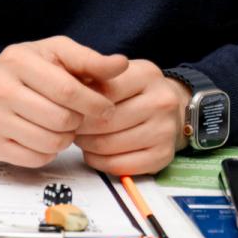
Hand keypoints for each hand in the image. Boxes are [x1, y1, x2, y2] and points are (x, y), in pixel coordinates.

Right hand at [0, 36, 125, 167]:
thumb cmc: (29, 71)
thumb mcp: (57, 54)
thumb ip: (90, 60)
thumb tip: (121, 64)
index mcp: (17, 61)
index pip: (67, 90)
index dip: (94, 103)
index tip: (107, 108)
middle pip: (61, 119)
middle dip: (79, 121)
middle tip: (77, 116)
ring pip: (50, 142)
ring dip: (65, 138)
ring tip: (60, 125)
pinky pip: (36, 158)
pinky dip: (47, 152)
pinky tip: (42, 135)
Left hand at [73, 59, 187, 176]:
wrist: (171, 108)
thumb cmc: (133, 90)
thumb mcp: (116, 72)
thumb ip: (92, 74)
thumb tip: (67, 89)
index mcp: (146, 75)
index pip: (104, 91)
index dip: (79, 102)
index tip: (67, 106)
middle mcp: (161, 102)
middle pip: (104, 121)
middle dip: (79, 126)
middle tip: (69, 126)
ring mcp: (165, 131)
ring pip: (108, 145)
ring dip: (86, 145)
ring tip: (81, 137)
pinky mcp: (163, 156)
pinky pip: (119, 166)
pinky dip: (99, 162)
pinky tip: (93, 152)